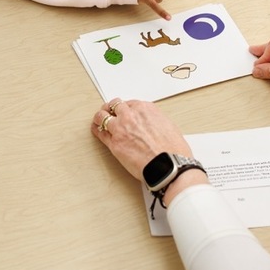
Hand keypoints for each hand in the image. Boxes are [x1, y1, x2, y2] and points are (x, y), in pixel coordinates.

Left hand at [91, 98, 207, 203]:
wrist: (169, 166)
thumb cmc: (173, 150)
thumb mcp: (168, 126)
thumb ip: (155, 121)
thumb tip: (151, 125)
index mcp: (146, 109)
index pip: (129, 103)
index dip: (125, 108)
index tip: (124, 112)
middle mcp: (131, 115)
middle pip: (115, 105)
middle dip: (111, 108)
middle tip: (109, 112)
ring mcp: (120, 129)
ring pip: (102, 116)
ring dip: (100, 117)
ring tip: (99, 119)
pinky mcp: (114, 144)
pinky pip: (100, 133)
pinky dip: (96, 130)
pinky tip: (96, 130)